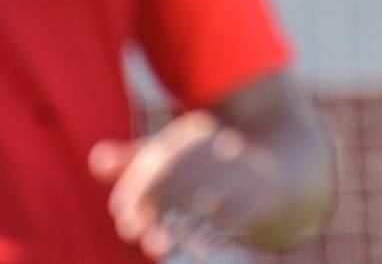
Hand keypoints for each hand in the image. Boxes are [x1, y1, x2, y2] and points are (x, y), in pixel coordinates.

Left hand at [89, 110, 287, 259]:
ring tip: (157, 245)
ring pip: (207, 198)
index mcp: (198, 132)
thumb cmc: (220, 163)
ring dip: (180, 224)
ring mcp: (243, 170)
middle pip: (182, 175)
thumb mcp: (180, 154)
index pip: (162, 155)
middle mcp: (222, 146)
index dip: (138, 184)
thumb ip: (138, 159)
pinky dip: (213, 233)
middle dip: (155, 204)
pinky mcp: (263, 194)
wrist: (286, 165)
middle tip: (132, 232)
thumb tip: (95, 159)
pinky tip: (195, 248)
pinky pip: (235, 214)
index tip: (121, 213)